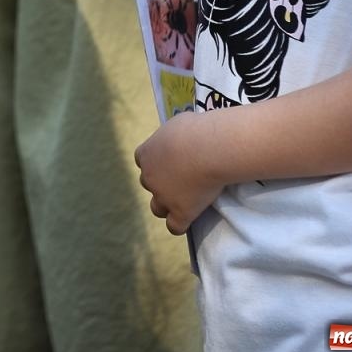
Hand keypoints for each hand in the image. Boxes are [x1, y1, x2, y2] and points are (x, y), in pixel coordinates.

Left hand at [134, 113, 223, 234]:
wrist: (209, 149)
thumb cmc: (195, 130)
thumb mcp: (178, 124)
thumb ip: (173, 135)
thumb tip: (179, 136)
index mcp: (146, 154)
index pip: (143, 161)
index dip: (156, 163)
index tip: (171, 162)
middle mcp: (149, 177)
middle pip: (149, 183)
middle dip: (161, 183)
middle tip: (182, 180)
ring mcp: (163, 197)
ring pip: (157, 208)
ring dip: (166, 205)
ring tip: (184, 202)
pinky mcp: (180, 212)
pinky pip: (174, 226)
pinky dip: (180, 224)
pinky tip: (189, 220)